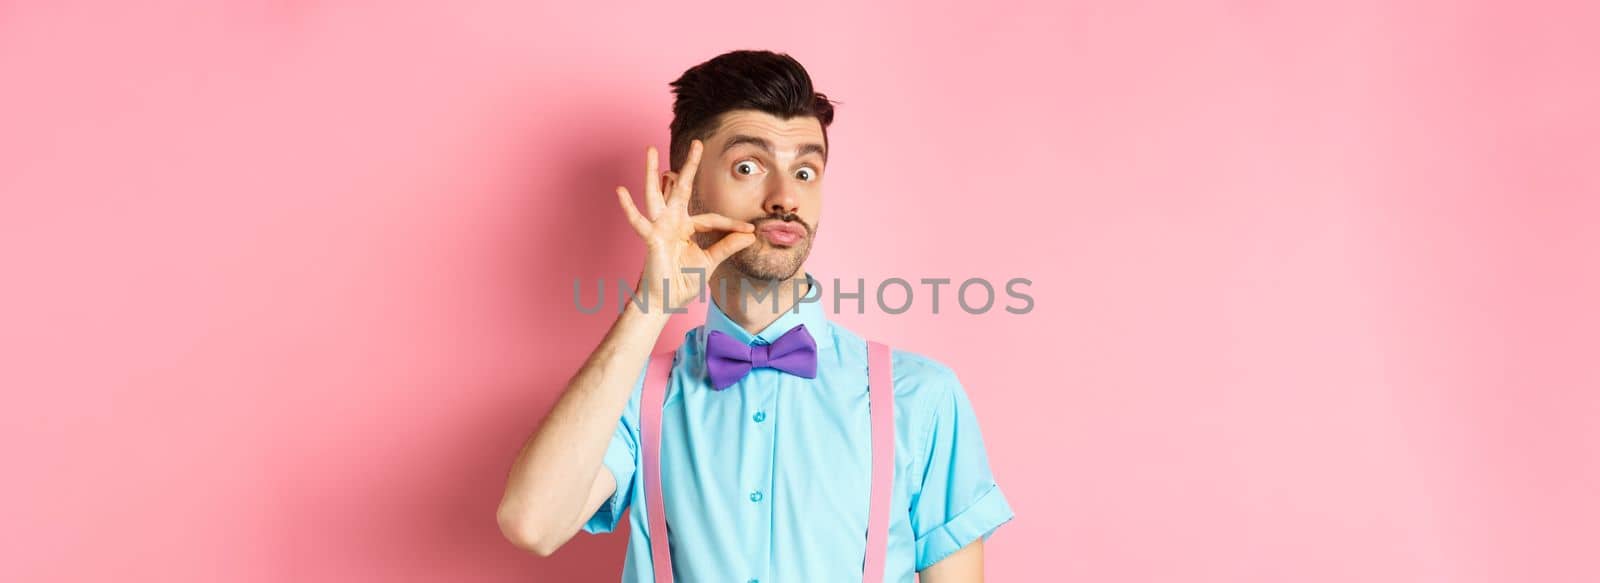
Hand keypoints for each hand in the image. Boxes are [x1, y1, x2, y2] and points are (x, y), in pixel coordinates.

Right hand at [615, 139, 755, 314]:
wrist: (665, 301)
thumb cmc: (683, 282)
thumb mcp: (710, 262)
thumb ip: (728, 246)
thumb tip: (751, 236)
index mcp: (687, 228)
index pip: (712, 219)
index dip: (731, 226)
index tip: (750, 231)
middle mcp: (673, 222)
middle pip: (682, 189)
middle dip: (690, 166)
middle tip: (698, 144)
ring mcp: (660, 227)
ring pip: (656, 194)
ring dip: (651, 172)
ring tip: (650, 150)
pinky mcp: (650, 238)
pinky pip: (638, 221)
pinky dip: (628, 207)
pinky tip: (621, 191)